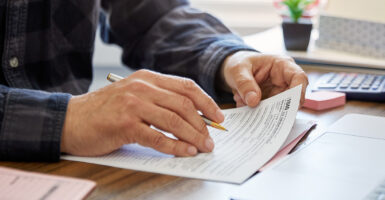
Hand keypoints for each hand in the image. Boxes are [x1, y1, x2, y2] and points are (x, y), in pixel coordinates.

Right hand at [61, 69, 223, 156]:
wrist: (70, 119)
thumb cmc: (104, 110)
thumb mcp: (133, 94)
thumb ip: (158, 99)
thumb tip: (190, 116)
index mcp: (147, 78)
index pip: (185, 86)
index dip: (206, 102)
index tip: (218, 116)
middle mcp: (142, 87)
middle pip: (183, 104)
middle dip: (203, 123)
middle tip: (212, 137)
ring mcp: (132, 104)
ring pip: (174, 120)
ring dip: (193, 135)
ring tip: (204, 146)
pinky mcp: (125, 124)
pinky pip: (157, 137)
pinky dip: (175, 146)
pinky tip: (186, 152)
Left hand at [221, 51, 307, 106]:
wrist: (233, 69)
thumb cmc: (239, 63)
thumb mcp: (238, 70)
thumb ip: (245, 84)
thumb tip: (254, 100)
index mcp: (281, 65)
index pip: (298, 77)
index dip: (299, 91)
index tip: (292, 105)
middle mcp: (283, 80)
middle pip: (291, 98)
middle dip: (277, 108)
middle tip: (260, 112)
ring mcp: (277, 93)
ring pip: (278, 108)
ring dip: (262, 111)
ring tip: (244, 103)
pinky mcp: (269, 102)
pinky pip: (267, 112)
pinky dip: (255, 112)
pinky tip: (242, 105)